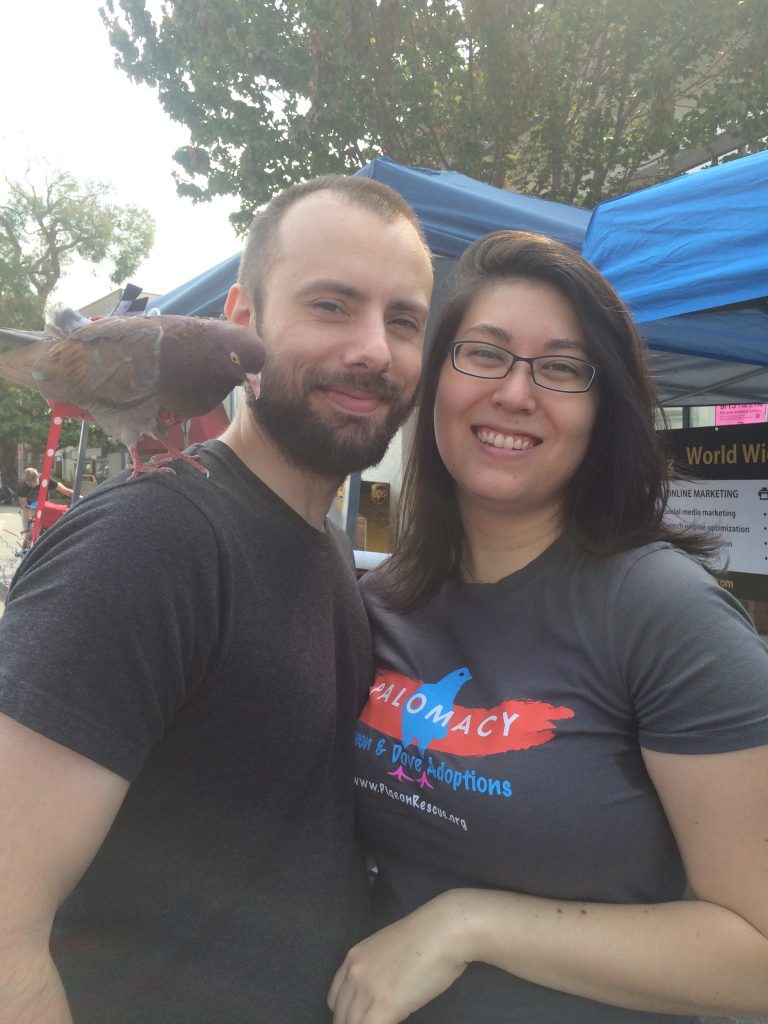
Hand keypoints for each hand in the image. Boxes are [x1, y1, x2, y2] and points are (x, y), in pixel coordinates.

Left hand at [328, 892, 470, 1023]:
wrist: (445, 930)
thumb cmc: (426, 938)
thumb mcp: (388, 951)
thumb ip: (376, 972)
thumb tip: (380, 994)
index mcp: (353, 958)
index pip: (335, 1000)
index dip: (347, 1015)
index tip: (362, 1020)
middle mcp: (354, 973)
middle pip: (341, 1016)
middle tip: (375, 1023)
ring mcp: (368, 989)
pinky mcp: (385, 1005)